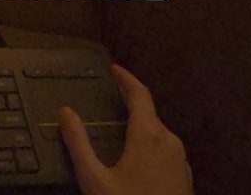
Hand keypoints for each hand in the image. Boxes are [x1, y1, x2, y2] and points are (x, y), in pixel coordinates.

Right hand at [59, 64, 192, 194]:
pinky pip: (166, 154)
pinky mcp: (186, 181)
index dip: (126, 78)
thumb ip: (79, 143)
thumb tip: (65, 111)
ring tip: (120, 136)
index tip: (113, 69)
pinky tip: (136, 166)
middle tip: (110, 105)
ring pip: (159, 136)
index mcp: (149, 134)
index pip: (140, 94)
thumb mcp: (94, 180)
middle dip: (130, 108)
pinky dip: (150, 150)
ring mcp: (181, 163)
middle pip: (149, 115)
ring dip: (140, 130)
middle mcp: (170, 142)